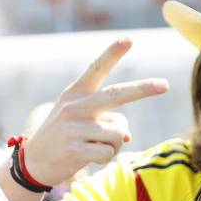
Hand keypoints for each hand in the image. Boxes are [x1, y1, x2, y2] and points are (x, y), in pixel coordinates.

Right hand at [21, 39, 167, 185]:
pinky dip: (105, 159)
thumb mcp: (80, 121)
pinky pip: (109, 153)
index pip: (96, 69)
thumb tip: (127, 135)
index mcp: (76, 93)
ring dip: (115, 145)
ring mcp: (75, 127)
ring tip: (94, 147)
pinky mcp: (76, 149)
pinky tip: (88, 158)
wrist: (35, 161)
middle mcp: (76, 106)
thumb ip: (105, 121)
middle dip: (143, 89)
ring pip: (119, 133)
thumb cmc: (64, 136)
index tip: (129, 40)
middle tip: (165, 85)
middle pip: (117, 95)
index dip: (113, 54)